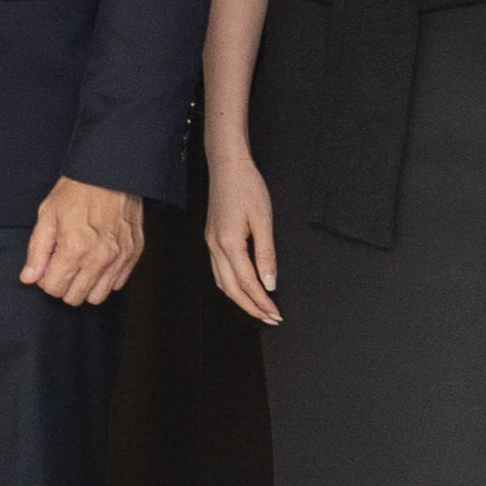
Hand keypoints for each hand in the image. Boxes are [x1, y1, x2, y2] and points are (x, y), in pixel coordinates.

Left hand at [21, 177, 143, 307]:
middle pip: (74, 297)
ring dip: (85, 285)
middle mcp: (100, 258)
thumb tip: (29, 278)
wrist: (110, 173)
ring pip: (97, 297)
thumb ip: (37, 251)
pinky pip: (118, 284)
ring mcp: (120, 258)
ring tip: (80, 264)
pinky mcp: (134, 254)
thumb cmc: (76, 191)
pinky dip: (105, 278)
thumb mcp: (47, 215)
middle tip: (62, 263)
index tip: (47, 263)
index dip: (45, 278)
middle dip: (63, 284)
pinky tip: (97, 260)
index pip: (53, 289)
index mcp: (75, 248)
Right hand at [200, 154, 278, 326]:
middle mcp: (215, 247)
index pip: (247, 283)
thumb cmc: (247, 188)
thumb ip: (266, 254)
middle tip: (270, 318)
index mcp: (228, 243)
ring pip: (222, 282)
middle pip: (231, 289)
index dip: (262, 302)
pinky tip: (243, 287)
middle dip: (251, 307)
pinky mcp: (212, 239)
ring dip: (240, 299)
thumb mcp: (263, 220)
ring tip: (259, 308)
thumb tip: (269, 283)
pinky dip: (231, 285)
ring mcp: (211, 243)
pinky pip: (218, 271)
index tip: (275, 313)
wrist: (227, 167)